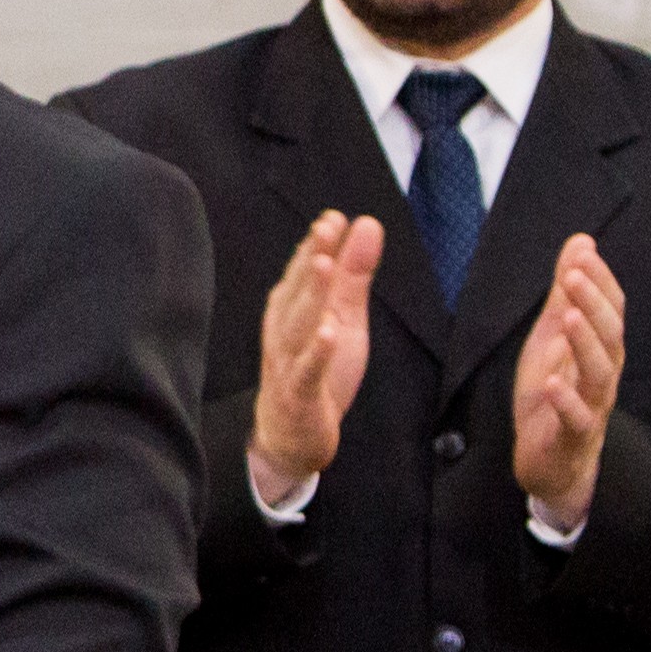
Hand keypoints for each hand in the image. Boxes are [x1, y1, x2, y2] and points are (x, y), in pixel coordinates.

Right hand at [248, 210, 382, 504]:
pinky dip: (316, 351)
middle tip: (326, 228)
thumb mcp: (342, 316)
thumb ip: (353, 272)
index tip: (334, 217)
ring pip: (298, 325)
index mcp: (292, 307)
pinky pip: (306, 370)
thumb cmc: (315, 368)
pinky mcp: (299, 393)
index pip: (303, 270)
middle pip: (298, 291)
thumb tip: (366, 224)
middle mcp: (283, 330)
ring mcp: (288, 361)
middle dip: (311, 259)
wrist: (291, 433)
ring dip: (310, 295)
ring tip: (324, 266)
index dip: (317, 244)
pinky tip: (328, 332)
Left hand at [512, 232, 624, 525]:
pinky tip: (552, 384)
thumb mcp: (553, 336)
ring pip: (599, 374)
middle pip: (610, 335)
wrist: (550, 460)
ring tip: (567, 318)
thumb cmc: (554, 392)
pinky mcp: (572, 437)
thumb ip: (566, 294)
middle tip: (573, 275)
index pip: (609, 309)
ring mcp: (592, 406)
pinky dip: (565, 401)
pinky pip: (577, 419)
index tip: (582, 252)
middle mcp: (604, 374)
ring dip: (585, 344)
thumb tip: (581, 242)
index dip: (598, 281)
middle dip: (593, 303)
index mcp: (601, 348)